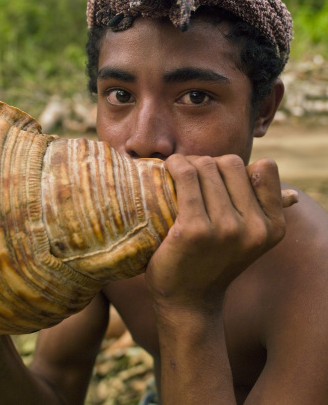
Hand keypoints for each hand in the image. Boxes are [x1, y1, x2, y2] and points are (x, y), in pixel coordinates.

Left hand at [146, 154, 286, 313]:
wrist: (187, 300)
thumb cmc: (213, 261)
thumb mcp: (249, 240)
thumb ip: (266, 213)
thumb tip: (293, 195)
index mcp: (274, 227)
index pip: (264, 168)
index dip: (238, 167)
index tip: (217, 176)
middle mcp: (255, 228)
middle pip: (230, 163)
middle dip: (208, 162)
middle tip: (190, 175)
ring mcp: (225, 229)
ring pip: (206, 166)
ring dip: (186, 163)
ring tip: (175, 172)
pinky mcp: (194, 229)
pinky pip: (186, 177)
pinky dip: (175, 165)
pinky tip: (168, 168)